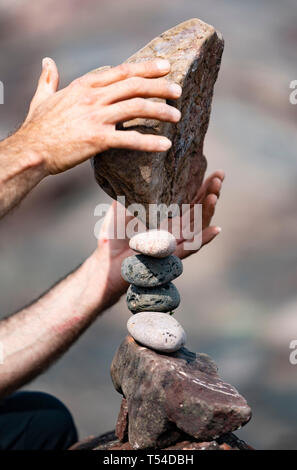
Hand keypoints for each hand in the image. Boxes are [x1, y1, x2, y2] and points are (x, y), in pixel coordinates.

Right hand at [16, 57, 181, 174]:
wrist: (31, 150)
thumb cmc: (37, 126)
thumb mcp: (42, 98)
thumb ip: (49, 80)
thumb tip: (47, 62)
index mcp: (84, 86)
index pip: (122, 71)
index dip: (146, 67)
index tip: (164, 66)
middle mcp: (93, 97)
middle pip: (135, 85)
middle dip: (160, 86)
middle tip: (179, 91)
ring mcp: (96, 117)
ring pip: (137, 107)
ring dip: (161, 111)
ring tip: (177, 116)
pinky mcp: (97, 139)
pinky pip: (130, 139)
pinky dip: (150, 142)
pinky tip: (164, 146)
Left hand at [93, 169, 224, 300]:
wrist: (107, 261)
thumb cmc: (114, 236)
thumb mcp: (122, 207)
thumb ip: (133, 191)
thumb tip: (136, 166)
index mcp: (166, 215)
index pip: (189, 198)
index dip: (201, 185)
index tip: (213, 171)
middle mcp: (174, 228)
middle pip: (198, 208)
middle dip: (210, 192)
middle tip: (219, 176)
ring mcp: (174, 242)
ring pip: (198, 225)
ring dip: (209, 210)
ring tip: (215, 194)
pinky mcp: (170, 256)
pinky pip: (191, 248)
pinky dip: (204, 239)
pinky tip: (216, 229)